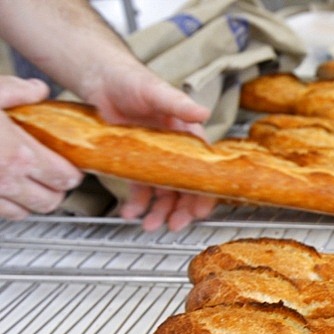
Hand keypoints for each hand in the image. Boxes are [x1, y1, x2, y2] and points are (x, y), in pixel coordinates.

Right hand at [0, 76, 82, 219]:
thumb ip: (15, 91)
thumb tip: (36, 91)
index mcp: (17, 154)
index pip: (65, 177)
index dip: (70, 171)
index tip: (67, 164)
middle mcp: (5, 180)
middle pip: (51, 202)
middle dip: (54, 189)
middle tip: (50, 175)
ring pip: (25, 213)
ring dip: (29, 201)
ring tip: (24, 182)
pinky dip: (5, 205)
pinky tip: (0, 187)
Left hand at [85, 65, 216, 231]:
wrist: (101, 78)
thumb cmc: (132, 81)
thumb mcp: (157, 92)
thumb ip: (179, 104)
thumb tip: (203, 112)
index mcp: (188, 138)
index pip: (203, 171)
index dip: (204, 194)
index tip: (199, 212)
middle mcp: (176, 152)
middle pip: (185, 188)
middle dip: (180, 210)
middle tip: (173, 225)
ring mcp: (155, 160)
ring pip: (163, 193)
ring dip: (159, 211)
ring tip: (150, 225)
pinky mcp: (135, 162)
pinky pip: (139, 188)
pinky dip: (136, 203)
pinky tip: (130, 212)